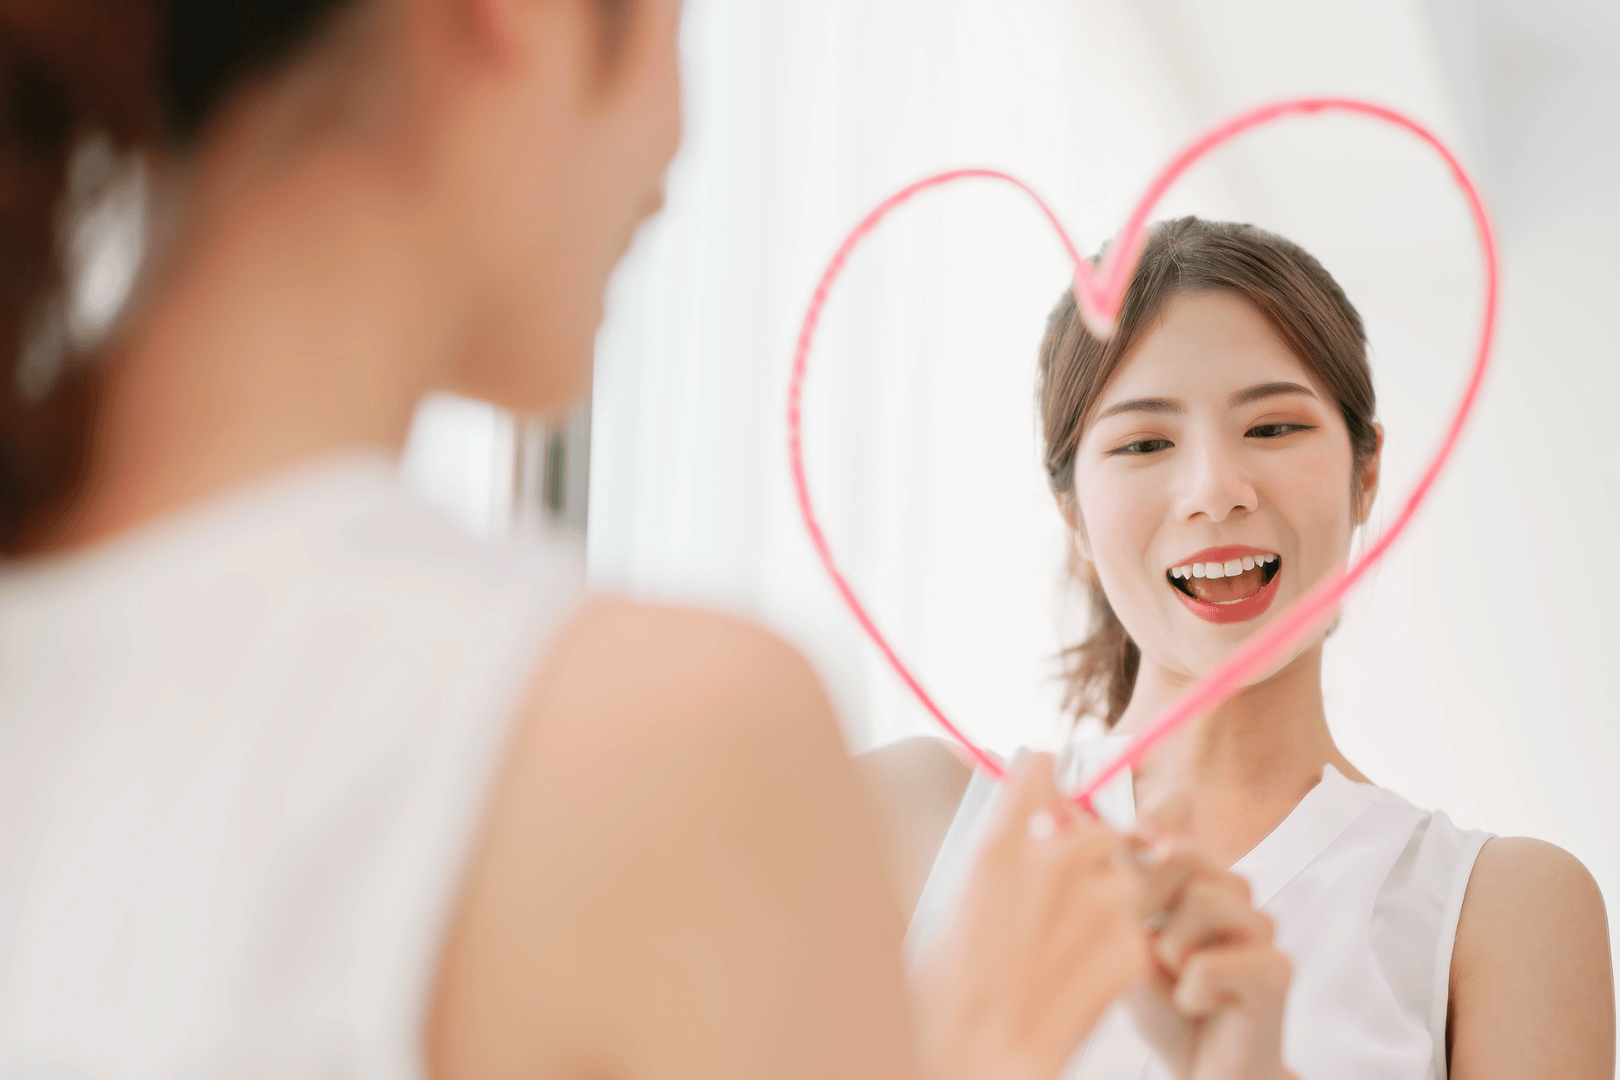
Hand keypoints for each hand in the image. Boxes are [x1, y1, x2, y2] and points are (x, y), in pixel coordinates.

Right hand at [911, 754, 1147, 1079]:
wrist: (982, 1056)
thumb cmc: (950, 994)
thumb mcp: (952, 904)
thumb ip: (996, 854)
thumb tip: (1020, 829)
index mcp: (998, 845)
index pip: (1041, 768)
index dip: (1048, 782)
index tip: (1051, 794)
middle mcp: (1054, 862)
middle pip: (1095, 824)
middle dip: (1088, 847)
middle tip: (1068, 885)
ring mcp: (1099, 903)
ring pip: (1125, 873)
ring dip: (1110, 895)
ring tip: (1075, 938)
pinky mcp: (1129, 946)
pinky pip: (1136, 926)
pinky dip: (1122, 943)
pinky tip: (1087, 971)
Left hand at [1127, 838, 1295, 1079]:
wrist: (1208, 1075)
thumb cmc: (1167, 1010)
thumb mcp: (1129, 950)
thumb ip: (1127, 902)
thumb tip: (1123, 848)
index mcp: (1202, 883)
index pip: (1170, 837)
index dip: (1140, 838)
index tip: (1122, 844)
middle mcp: (1237, 897)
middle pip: (1185, 856)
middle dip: (1147, 898)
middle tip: (1148, 946)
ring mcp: (1263, 931)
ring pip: (1203, 901)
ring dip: (1171, 951)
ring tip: (1179, 981)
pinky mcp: (1276, 971)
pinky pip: (1208, 964)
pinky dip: (1189, 994)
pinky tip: (1202, 1008)